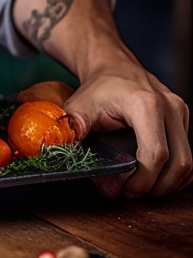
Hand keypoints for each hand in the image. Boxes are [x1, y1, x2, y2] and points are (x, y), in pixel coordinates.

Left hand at [63, 57, 191, 197]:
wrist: (111, 64)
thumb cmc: (96, 88)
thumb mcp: (78, 107)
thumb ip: (76, 132)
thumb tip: (81, 161)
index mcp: (144, 105)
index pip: (155, 154)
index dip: (144, 180)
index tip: (126, 190)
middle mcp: (169, 106)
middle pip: (180, 162)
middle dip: (158, 186)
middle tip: (135, 193)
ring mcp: (180, 111)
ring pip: (189, 161)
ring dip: (170, 182)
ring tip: (145, 186)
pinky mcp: (183, 116)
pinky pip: (189, 152)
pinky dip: (176, 171)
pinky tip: (158, 176)